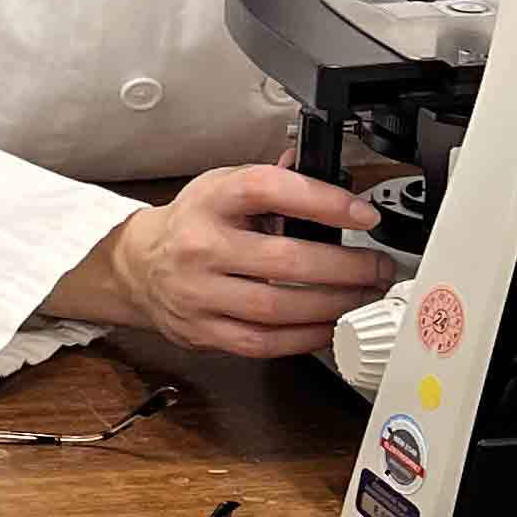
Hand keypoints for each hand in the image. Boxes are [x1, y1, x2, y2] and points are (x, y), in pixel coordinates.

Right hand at [53, 164, 391, 362]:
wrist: (138, 266)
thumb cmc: (191, 225)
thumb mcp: (222, 188)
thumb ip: (274, 182)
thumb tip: (328, 175)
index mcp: (210, 201)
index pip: (269, 190)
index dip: (323, 201)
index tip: (364, 215)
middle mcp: (200, 247)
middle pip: (285, 261)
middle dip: (346, 268)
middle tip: (378, 268)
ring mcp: (199, 294)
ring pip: (278, 308)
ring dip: (334, 306)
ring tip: (363, 298)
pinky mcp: (203, 331)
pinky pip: (264, 342)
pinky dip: (306, 337)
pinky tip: (330, 325)